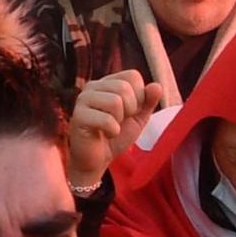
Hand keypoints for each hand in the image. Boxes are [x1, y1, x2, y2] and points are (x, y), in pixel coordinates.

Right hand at [62, 67, 170, 187]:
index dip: (139, 96)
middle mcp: (93, 86)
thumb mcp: (138, 118)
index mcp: (107, 83)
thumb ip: (148, 101)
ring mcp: (83, 100)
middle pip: (124, 87)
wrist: (97, 160)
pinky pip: (107, 120)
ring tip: (110, 127)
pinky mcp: (79, 117)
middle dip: (130, 110)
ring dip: (119, 121)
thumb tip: (157, 86)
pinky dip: (112, 131)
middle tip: (119, 121)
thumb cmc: (116, 136)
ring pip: (115, 101)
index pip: (132, 76)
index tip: (129, 112)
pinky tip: (104, 134)